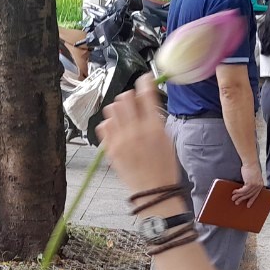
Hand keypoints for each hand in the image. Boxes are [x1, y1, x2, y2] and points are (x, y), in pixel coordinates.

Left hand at [96, 75, 177, 195]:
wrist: (153, 190)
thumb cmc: (164, 166)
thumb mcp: (167, 138)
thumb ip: (155, 117)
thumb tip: (145, 99)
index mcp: (153, 127)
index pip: (146, 94)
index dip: (145, 82)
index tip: (145, 79)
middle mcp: (135, 131)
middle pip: (124, 98)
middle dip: (130, 96)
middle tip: (134, 103)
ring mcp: (120, 140)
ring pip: (111, 109)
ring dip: (119, 109)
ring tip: (125, 117)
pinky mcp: (110, 149)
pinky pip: (103, 126)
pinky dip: (109, 124)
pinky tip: (117, 130)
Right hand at [234, 162, 264, 206]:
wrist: (250, 162)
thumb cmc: (250, 167)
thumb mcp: (253, 177)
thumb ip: (251, 182)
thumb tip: (245, 188)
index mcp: (260, 184)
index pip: (256, 195)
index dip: (251, 200)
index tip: (248, 205)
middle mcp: (259, 185)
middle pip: (249, 195)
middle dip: (242, 199)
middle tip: (237, 202)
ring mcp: (255, 185)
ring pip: (246, 193)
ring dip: (238, 196)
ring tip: (233, 198)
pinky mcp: (250, 183)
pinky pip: (243, 190)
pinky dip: (238, 192)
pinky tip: (234, 192)